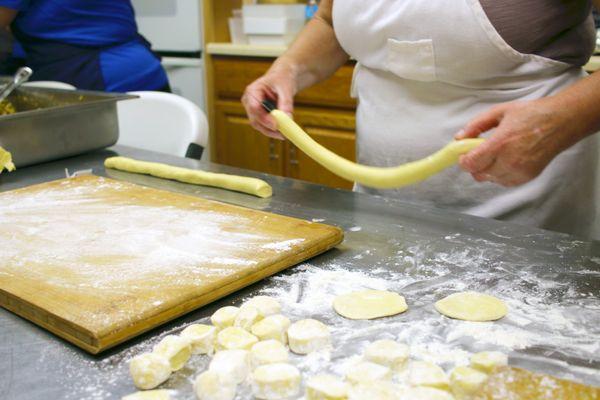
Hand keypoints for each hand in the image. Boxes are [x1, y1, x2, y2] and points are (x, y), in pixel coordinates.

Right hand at [241, 63, 296, 139]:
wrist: (282, 79)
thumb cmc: (282, 79)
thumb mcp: (286, 88)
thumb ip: (286, 104)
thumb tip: (288, 119)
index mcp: (252, 91)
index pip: (254, 108)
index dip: (264, 118)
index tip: (276, 125)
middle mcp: (249, 102)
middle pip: (255, 120)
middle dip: (269, 129)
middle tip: (284, 134)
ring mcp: (252, 111)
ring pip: (259, 126)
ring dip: (272, 132)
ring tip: (286, 134)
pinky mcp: (259, 116)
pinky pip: (264, 127)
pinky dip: (274, 131)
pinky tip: (283, 132)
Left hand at [455, 98, 579, 186]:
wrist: (560, 123)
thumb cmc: (531, 114)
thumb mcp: (500, 111)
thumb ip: (476, 125)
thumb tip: (459, 137)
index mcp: (501, 143)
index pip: (472, 163)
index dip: (463, 160)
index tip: (464, 154)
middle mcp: (509, 161)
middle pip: (478, 174)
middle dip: (474, 164)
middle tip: (479, 152)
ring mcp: (519, 171)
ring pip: (490, 180)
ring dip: (486, 170)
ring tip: (496, 154)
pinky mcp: (527, 177)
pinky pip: (503, 182)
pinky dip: (499, 174)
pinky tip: (505, 160)